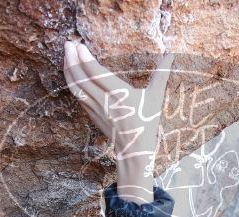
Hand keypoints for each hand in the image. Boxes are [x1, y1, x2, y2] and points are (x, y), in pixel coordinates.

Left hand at [63, 40, 174, 203]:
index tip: (79, 46)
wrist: (134, 150)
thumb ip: (161, 74)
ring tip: (66, 55)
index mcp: (121, 95)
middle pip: (82, 78)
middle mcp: (105, 102)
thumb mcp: (155, 98)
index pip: (97, 75)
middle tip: (68, 44)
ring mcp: (96, 109)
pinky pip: (78, 96)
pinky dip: (72, 83)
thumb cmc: (147, 123)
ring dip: (69, 70)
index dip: (86, 60)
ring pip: (76, 87)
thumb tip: (171, 55)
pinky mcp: (91, 114)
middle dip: (72, 60)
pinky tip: (71, 73)